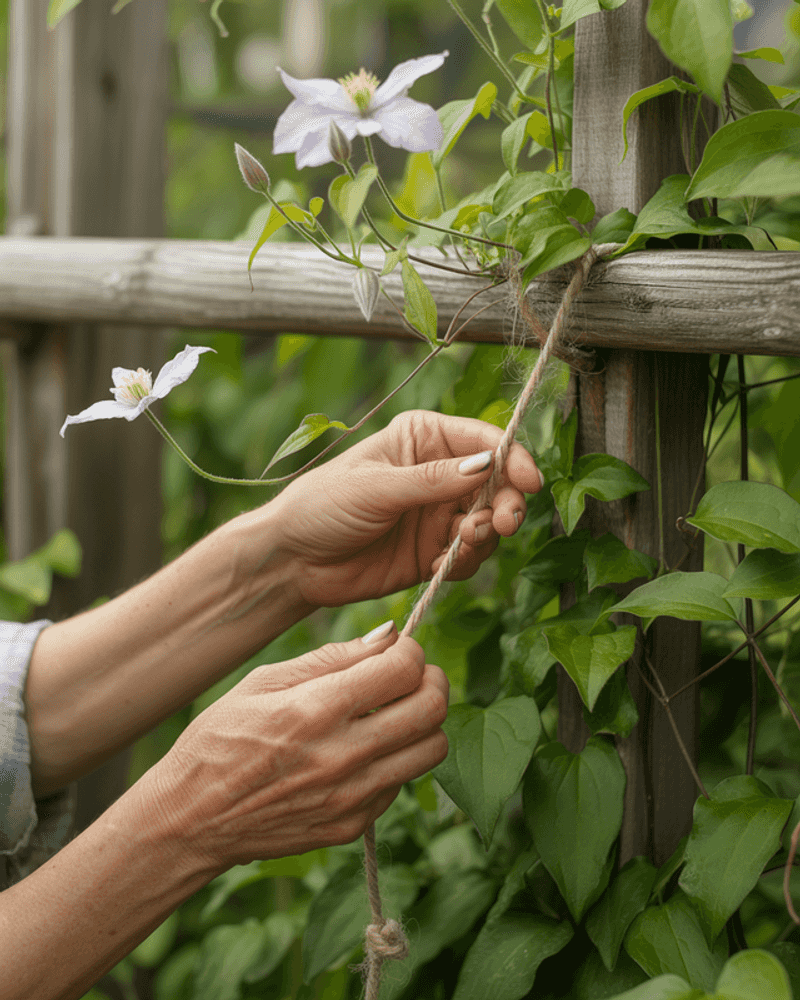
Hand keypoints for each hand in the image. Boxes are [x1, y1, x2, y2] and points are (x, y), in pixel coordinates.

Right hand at [145, 625, 446, 872]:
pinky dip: (396, 760)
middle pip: (432, 708)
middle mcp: (342, 755)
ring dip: (424, 724)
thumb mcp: (263, 681)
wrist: (190, 820)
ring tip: (394, 713)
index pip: (404, 668)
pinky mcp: (352, 826)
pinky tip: (364, 752)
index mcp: (317, 709)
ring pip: (432, 750)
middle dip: (431, 681)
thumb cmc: (220, 740)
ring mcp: (351, 797)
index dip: (410, 650)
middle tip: (410, 677)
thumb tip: (388, 635)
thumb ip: (332, 657)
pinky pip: (402, 783)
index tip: (398, 650)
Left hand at [269, 410, 542, 607]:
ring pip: (489, 522)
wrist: (292, 560)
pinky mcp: (434, 552)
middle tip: (502, 523)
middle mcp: (438, 473)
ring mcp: (437, 514)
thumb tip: (489, 464)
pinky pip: (469, 557)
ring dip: (485, 535)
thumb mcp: (376, 487)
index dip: (513, 459)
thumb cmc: (322, 505)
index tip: (529, 482)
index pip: (483, 442)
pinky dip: (464, 562)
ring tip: (460, 543)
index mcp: (423, 439)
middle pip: (498, 483)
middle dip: (506, 503)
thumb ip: (434, 480)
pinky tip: (439, 565)